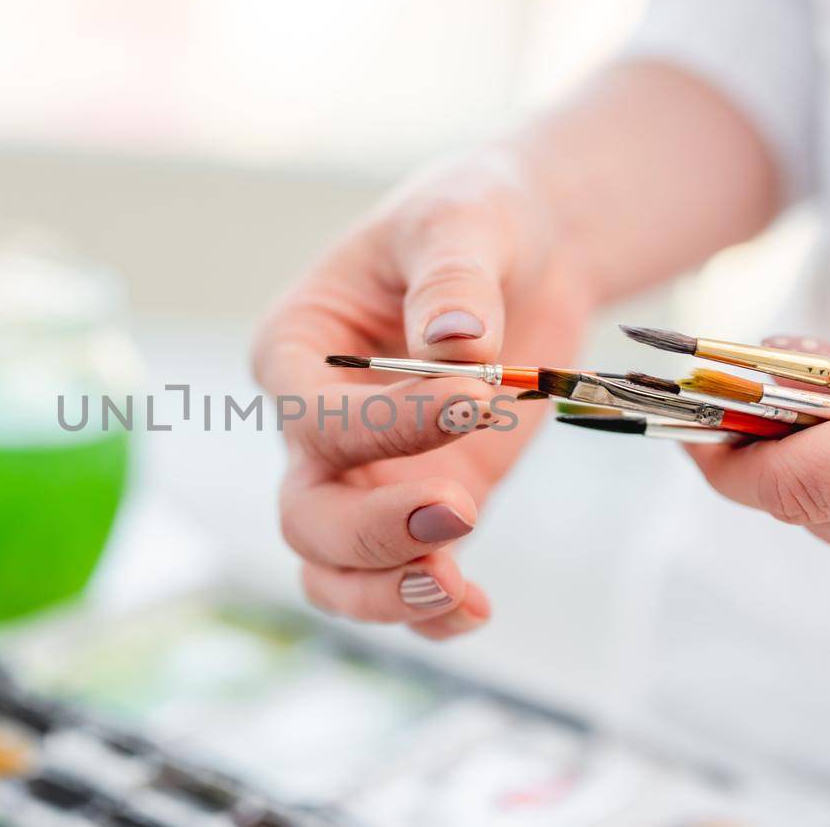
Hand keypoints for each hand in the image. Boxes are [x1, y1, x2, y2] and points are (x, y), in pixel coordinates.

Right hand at [251, 148, 590, 638]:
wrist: (533, 250)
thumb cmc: (475, 218)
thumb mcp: (461, 220)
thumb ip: (452, 277)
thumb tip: (454, 342)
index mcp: (296, 350)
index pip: (312, 416)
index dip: (381, 427)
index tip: (472, 402)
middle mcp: (317, 425)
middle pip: (307, 516)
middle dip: (374, 531)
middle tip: (459, 510)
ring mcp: (370, 475)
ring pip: (335, 569)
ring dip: (386, 594)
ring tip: (460, 594)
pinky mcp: (428, 500)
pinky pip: (406, 577)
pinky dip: (433, 612)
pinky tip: (478, 609)